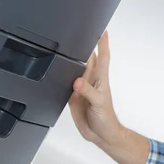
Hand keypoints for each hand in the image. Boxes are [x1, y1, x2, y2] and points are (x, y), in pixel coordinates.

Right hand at [69, 31, 124, 146]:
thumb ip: (88, 92)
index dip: (102, 42)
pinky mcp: (73, 96)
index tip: (102, 29)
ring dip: (72, 59)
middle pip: (88, 58)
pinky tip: (56, 70)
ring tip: (66, 46)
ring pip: (76, 69)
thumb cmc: (106, 119)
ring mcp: (82, 88)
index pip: (102, 56)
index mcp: (100, 78)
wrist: (101, 134)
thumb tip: (77, 81)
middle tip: (80, 31)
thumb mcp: (99, 103)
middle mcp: (91, 80)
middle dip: (85, 45)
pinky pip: (65, 83)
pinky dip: (61, 76)